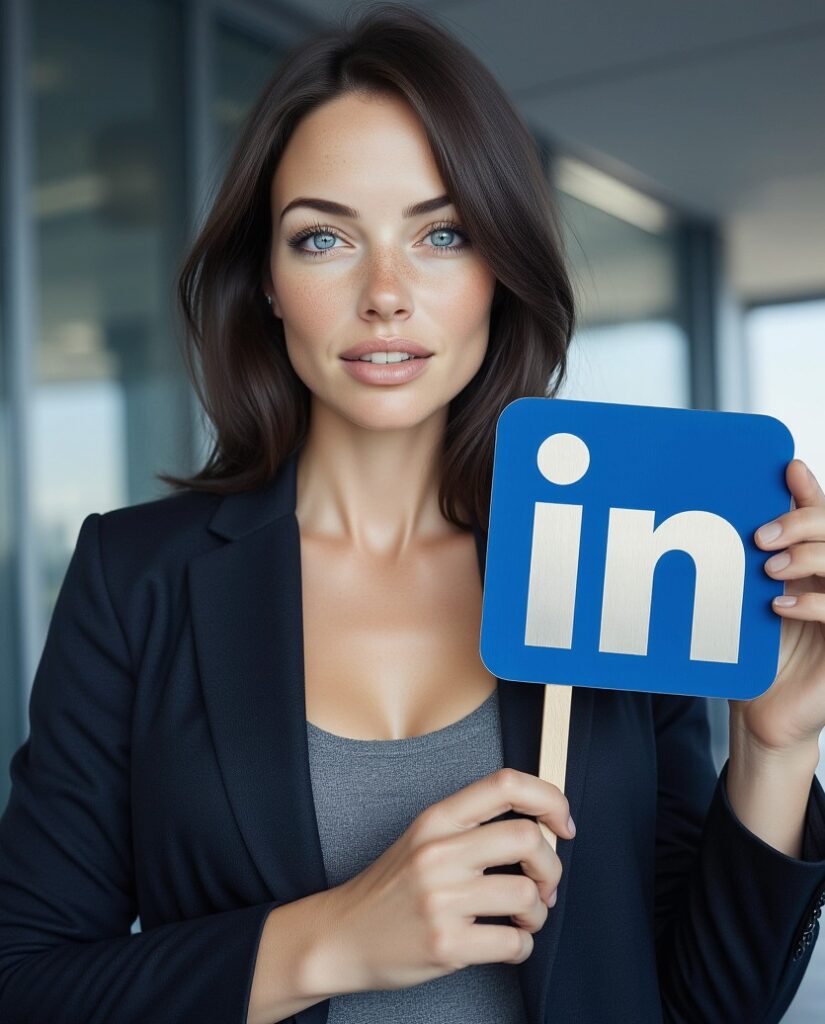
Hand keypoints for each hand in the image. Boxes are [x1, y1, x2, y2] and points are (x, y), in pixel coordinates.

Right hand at [315, 768, 574, 994]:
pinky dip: (521, 947)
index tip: (564, 824)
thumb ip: (472, 826)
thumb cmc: (392, 888)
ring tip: (521, 919)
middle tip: (544, 884)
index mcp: (437, 819)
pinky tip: (505, 944)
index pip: (506, 784)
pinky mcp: (445, 945)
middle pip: (527, 838)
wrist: (341, 936)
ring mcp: (441, 899)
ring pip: (527, 894)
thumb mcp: (424, 838)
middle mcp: (438, 852)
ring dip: (538, 913)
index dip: (549, 798)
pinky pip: (514, 943)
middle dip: (551, 866)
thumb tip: (542, 826)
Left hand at [728, 458, 824, 756]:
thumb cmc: (754, 658)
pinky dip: (814, 602)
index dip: (811, 492)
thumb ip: (754, 561)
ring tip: (769, 571)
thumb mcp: (748, 600)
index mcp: (815, 568)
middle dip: (804, 523)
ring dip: (809, 557)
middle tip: (760, 536)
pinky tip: (780, 607)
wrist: (761, 718)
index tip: (787, 469)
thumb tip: (736, 518)